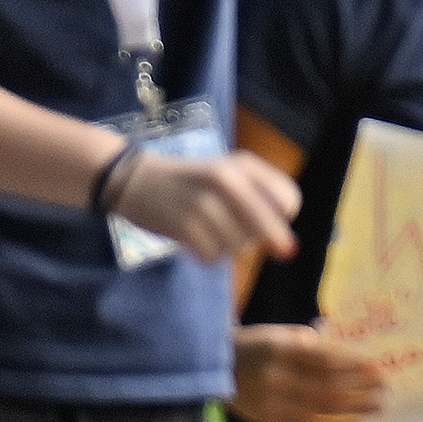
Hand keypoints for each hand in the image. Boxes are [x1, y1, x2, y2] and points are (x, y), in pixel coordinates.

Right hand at [109, 148, 302, 267]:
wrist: (133, 179)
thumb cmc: (190, 182)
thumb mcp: (227, 175)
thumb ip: (261, 204)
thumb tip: (289, 249)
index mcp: (242, 164)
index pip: (289, 199)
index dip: (282, 216)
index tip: (264, 216)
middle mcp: (226, 179)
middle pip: (268, 228)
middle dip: (263, 239)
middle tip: (240, 233)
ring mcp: (204, 203)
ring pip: (241, 247)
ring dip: (229, 246)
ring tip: (210, 230)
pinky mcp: (184, 226)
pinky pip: (214, 257)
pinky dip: (207, 254)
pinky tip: (194, 239)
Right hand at [227, 323, 383, 421]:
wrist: (215, 370)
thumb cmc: (252, 347)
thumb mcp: (275, 333)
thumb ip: (306, 341)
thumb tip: (342, 354)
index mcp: (278, 349)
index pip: (323, 360)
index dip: (352, 366)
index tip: (376, 369)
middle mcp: (275, 376)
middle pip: (326, 386)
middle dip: (359, 389)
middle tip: (384, 391)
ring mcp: (272, 401)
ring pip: (321, 409)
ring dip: (353, 409)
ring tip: (377, 409)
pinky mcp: (271, 421)